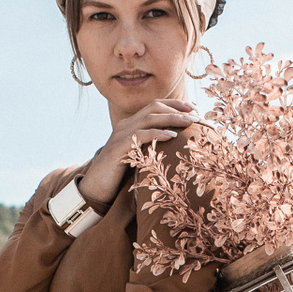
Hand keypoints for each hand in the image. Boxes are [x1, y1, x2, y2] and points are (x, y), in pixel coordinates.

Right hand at [78, 97, 196, 204]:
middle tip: (197, 115)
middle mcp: (126, 125)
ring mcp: (121, 135)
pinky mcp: (118, 148)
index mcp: (131, 124)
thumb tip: (177, 144)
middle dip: (177, 109)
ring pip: (149, 118)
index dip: (175, 104)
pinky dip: (157, 133)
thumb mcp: (139, 154)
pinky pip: (139, 135)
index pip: (155, 106)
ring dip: (172, 118)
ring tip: (189, 122)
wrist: (96, 186)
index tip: (194, 108)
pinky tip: (171, 135)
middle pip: (154, 107)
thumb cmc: (121, 173)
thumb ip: (153, 145)